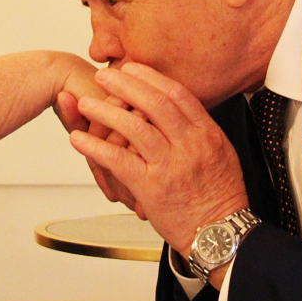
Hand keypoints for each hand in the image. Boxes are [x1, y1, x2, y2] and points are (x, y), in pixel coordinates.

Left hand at [68, 63, 249, 255]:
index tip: (132, 67)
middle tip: (105, 75)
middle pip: (154, 103)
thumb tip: (183, 109)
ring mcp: (170, 166)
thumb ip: (200, 131)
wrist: (221, 233)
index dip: (150, 77)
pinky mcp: (151, 188)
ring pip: (134, 128)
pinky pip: (117, 161)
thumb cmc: (221, 197)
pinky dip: (95, 147)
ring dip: (105, 111)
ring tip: (85, 102)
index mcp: (207, 134)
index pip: (177, 94)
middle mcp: (189, 145)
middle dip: (125, 85)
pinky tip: (79, 139)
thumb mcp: (222, 154)